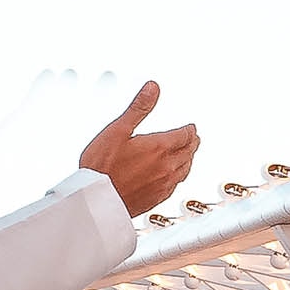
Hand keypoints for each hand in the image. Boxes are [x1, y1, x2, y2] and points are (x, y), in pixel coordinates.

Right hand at [78, 79, 199, 219]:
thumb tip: (152, 89)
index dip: (189, 129)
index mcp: (158, 147)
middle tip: (194, 138)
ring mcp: (163, 184)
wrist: (96, 200)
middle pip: (188, 152)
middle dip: (192, 143)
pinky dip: (179, 177)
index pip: (184, 135)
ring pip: (185, 170)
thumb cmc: (102, 167)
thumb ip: (138, 108)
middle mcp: (166, 166)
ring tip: (188, 155)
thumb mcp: (118, 130)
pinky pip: (176, 186)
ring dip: (188, 160)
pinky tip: (174, 178)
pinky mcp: (156, 198)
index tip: (190, 127)